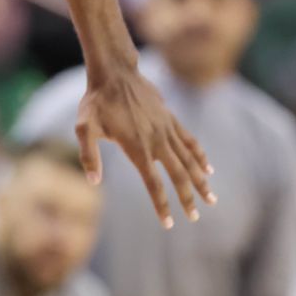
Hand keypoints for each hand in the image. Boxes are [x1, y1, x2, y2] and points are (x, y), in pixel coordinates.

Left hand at [75, 70, 215, 227]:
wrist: (114, 72)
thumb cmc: (96, 102)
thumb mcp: (84, 127)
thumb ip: (89, 155)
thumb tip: (93, 182)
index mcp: (137, 147)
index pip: (154, 184)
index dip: (162, 205)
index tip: (169, 223)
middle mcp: (156, 141)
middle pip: (178, 175)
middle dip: (188, 198)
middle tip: (195, 218)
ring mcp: (166, 129)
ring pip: (189, 160)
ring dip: (201, 180)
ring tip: (211, 198)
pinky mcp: (171, 119)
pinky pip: (190, 140)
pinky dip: (200, 155)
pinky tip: (208, 168)